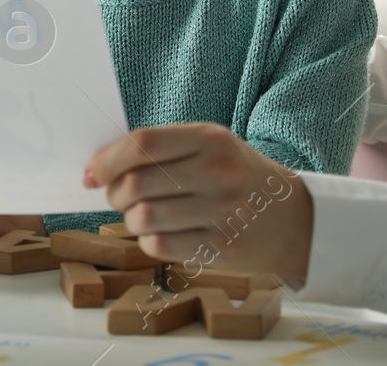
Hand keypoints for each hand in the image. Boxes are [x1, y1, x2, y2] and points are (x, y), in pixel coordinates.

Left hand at [85, 123, 312, 280]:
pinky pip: (159, 246)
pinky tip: (162, 233)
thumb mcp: (213, 146)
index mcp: (210, 138)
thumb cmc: (239, 177)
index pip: (142, 144)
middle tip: (118, 196)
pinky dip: (149, 241)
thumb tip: (102, 165)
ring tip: (141, 216)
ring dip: (129, 220)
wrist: (294, 217)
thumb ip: (165, 149)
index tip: (92, 172)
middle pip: (136, 183)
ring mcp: (220, 211)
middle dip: (114, 193)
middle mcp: (216, 172)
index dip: (107, 160)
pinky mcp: (219, 246)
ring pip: (142, 218)